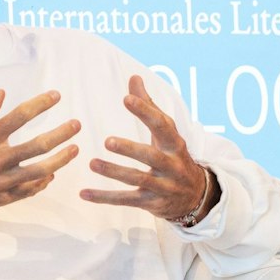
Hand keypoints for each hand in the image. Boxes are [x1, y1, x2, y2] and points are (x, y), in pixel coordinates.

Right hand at [0, 88, 81, 217]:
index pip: (20, 116)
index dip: (41, 104)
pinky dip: (43, 182)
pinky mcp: (2, 197)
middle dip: (61, 133)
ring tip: (75, 150)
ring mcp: (1, 181)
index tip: (56, 96)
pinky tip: (52, 174)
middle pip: (38, 145)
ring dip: (60, 159)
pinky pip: (29, 190)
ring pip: (39, 170)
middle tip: (76, 125)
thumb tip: (2, 93)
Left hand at [79, 75, 216, 223]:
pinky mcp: (151, 203)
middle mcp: (171, 165)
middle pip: (151, 156)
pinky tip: (83, 193)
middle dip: (130, 149)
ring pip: (138, 179)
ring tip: (92, 163)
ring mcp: (162, 185)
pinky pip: (126, 200)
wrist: (196, 197)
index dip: (146, 111)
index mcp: (174, 143)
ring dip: (114, 172)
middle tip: (107, 141)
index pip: (162, 125)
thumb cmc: (174, 157)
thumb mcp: (166, 134)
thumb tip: (134, 77)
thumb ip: (149, 106)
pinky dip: (104, 198)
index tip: (127, 98)